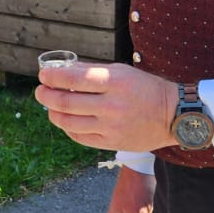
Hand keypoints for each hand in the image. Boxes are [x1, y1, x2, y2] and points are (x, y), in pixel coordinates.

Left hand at [35, 60, 177, 151]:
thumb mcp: (122, 71)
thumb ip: (92, 70)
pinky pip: (79, 137)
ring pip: (68, 122)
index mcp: (114, 82)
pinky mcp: (112, 142)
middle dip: (46, 95)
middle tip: (40, 91)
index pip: (73, 78)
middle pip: (66, 102)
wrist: (173, 115)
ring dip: (53, 113)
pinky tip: (65, 121)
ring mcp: (111, 126)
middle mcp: (111, 105)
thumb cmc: (145, 88)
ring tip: (50, 106)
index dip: (52, 77)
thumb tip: (62, 69)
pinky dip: (67, 128)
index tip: (43, 75)